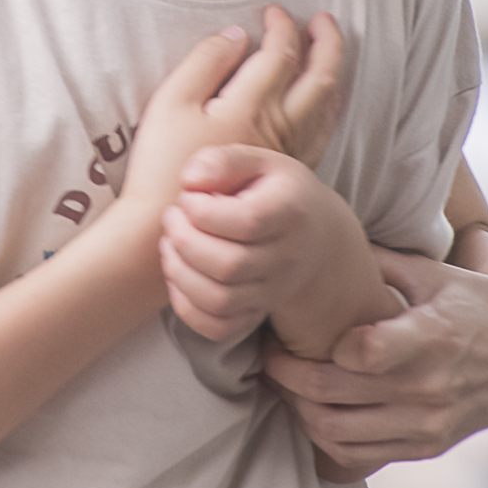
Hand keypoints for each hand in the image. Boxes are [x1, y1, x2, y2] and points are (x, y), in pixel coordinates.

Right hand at [120, 7, 346, 215]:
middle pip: (318, 76)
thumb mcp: (171, 102)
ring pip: (324, 106)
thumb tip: (236, 35)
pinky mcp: (283, 173)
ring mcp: (286, 152)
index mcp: (252, 104)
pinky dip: (328, 109)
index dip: (281, 26)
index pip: (281, 53)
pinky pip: (320, 134)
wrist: (167, 226)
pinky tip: (326, 105)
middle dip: (326, 42)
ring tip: (328, 51)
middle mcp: (279, 126)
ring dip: (331, 71)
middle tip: (323, 19)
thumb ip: (205, 62)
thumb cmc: (162, 163)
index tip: (273, 11)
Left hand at [160, 145, 322, 340]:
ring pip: (220, 300)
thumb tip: (190, 181)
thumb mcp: (259, 162)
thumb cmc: (277, 192)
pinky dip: (187, 308)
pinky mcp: (257, 313)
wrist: (316, 236)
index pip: (247, 222)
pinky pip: (218, 327)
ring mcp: (273, 291)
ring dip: (180, 273)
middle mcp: (286, 258)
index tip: (188, 196)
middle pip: (229, 265)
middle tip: (172, 217)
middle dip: (185, 240)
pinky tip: (178, 275)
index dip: (204, 210)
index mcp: (291, 212)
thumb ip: (224, 161)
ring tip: (171, 244)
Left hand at [260, 247, 487, 468]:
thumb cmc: (478, 302)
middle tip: (267, 352)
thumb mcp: (434, 273)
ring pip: (335, 430)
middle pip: (332, 393)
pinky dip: (325, 437)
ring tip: (285, 382)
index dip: (322, 343)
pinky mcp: (425, 445)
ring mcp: (426, 422)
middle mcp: (428, 386)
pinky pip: (358, 455)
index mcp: (432, 335)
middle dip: (285, 373)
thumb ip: (378, 263)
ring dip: (298, 408)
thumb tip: (318, 239)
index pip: (364, 353)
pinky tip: (314, 410)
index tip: (295, 325)